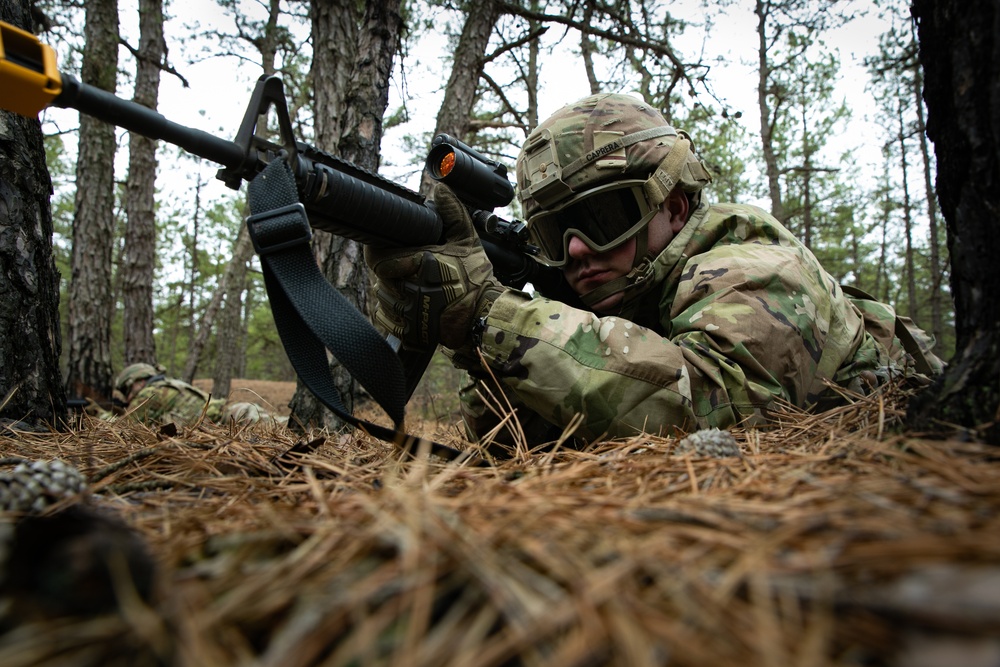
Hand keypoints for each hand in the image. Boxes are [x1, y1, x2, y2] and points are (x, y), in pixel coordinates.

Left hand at [365, 184, 503, 351]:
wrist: (485, 317)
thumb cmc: (476, 280)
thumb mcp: (467, 240)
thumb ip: (452, 213)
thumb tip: (441, 188)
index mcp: (420, 264)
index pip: (378, 259)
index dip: (376, 252)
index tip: (380, 247)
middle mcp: (409, 290)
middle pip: (379, 277)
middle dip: (388, 270)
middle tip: (404, 267)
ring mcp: (407, 313)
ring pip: (382, 297)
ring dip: (391, 290)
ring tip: (411, 284)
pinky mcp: (408, 332)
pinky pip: (386, 318)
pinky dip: (392, 311)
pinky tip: (409, 304)